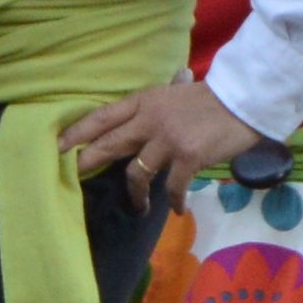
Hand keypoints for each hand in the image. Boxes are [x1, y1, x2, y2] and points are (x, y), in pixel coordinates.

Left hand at [60, 72, 263, 204]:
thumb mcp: (177, 93)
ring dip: (137, 195)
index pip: (102, 116)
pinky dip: (175, 201)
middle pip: (109, 144)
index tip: (57, 146)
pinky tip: (179, 209)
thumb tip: (145, 110)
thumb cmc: (212, 99)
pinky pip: (172, 187)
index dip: (78, 132)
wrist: (246, 101)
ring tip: (141, 207)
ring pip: (137, 173)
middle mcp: (150, 119)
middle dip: (88, 162)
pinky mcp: (187, 158)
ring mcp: (168, 139)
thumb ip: (157, 105)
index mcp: (145, 101)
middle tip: (73, 177)